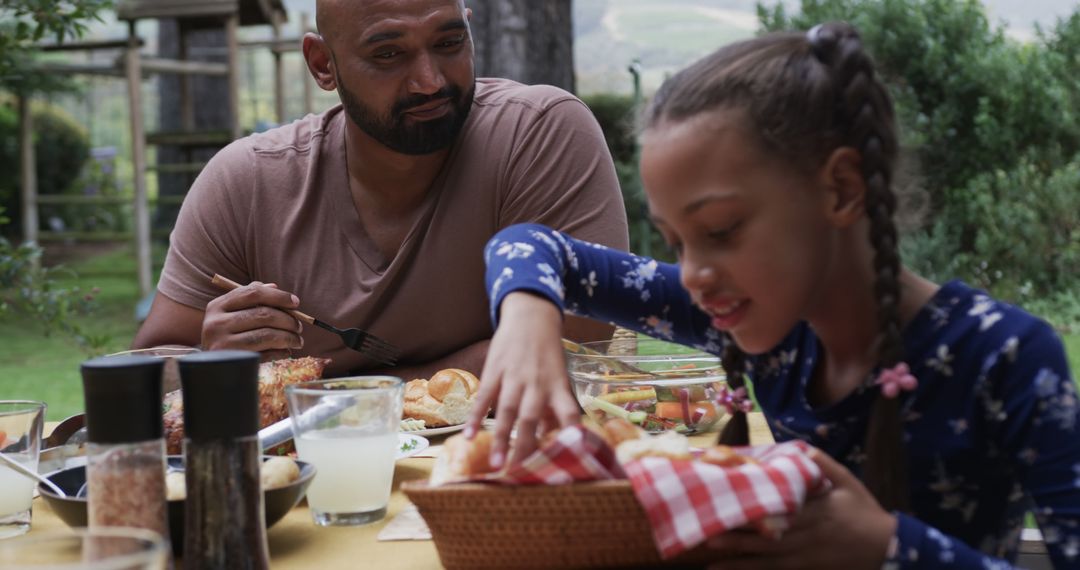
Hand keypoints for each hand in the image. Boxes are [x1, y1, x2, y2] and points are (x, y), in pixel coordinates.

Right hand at [201, 281, 303, 359]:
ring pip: (267, 335)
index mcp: (218, 306)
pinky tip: (286, 351)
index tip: (296, 303)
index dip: (278, 296)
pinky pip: (265, 354)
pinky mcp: (232, 362)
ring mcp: (222, 344)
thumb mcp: (231, 313)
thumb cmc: (226, 335)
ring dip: (289, 337)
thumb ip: (250, 298)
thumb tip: (275, 286)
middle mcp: (216, 323)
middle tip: (299, 327)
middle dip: (288, 320)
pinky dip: (280, 352)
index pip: (253, 293)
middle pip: (263, 314)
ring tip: (298, 340)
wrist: (208, 367)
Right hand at [464, 292, 580, 467]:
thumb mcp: (559, 377)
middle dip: (526, 446)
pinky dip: (474, 417)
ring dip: (500, 438)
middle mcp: (537, 383)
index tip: (569, 457)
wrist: (531, 316)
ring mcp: (514, 376)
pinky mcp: (494, 370)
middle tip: (520, 474)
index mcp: (558, 386)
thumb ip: (557, 407)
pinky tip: (467, 436)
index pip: (569, 412)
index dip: (570, 433)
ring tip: (495, 465)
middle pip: (532, 417)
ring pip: (506, 411)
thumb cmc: (548, 354)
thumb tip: (559, 439)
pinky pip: (483, 397)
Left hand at [706, 448, 895, 568]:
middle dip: (737, 539)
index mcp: (816, 513)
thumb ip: (824, 465)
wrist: (886, 549)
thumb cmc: (864, 511)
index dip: (754, 512)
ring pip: (767, 560)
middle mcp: (806, 537)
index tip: (728, 505)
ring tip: (709, 559)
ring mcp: (804, 557)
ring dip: (739, 560)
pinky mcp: (805, 568)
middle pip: (767, 539)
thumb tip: (800, 449)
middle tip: (706, 534)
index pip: (780, 512)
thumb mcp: (848, 483)